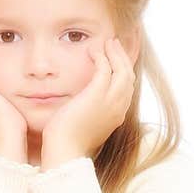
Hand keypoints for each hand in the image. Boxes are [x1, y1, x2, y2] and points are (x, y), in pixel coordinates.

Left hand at [39, 37, 135, 157]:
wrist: (64, 150)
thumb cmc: (68, 140)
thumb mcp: (85, 124)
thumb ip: (90, 112)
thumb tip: (82, 103)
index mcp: (117, 116)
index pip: (127, 88)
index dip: (123, 71)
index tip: (116, 60)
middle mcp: (119, 108)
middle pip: (129, 76)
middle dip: (122, 58)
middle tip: (114, 45)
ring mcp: (111, 102)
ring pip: (122, 70)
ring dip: (115, 54)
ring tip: (107, 42)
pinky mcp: (98, 95)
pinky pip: (106, 69)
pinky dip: (102, 57)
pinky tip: (94, 50)